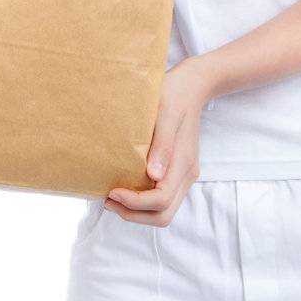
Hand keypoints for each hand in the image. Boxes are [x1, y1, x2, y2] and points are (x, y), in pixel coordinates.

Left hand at [104, 57, 214, 226]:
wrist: (192, 86)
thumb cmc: (174, 95)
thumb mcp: (165, 113)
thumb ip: (162, 144)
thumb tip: (153, 175)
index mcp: (184, 163)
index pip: (161, 200)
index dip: (135, 202)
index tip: (112, 191)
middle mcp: (186, 174)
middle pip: (163, 214)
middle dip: (134, 213)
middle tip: (108, 199)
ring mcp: (184, 174)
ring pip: (163, 211)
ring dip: (137, 211)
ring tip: (113, 196)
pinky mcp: (178, 171)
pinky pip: (162, 198)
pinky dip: (143, 202)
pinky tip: (125, 186)